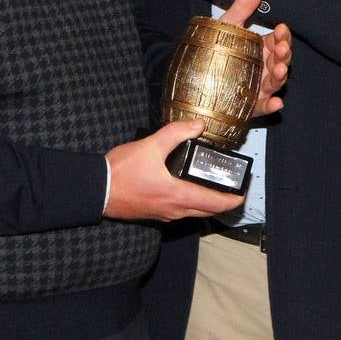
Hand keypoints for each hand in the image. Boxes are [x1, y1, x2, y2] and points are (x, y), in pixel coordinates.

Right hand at [104, 120, 244, 219]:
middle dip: (223, 203)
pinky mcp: (154, 213)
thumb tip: (198, 125)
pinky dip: (191, 204)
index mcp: (177, 195)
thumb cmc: (121, 172)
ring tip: (215, 188)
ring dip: (207, 204)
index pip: (214, 203)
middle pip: (207, 211)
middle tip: (233, 191)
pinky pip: (180, 212)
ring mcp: (163, 214)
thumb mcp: (150, 146)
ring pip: (194, 213)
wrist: (97, 190)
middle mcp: (174, 210)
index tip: (243, 194)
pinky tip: (187, 190)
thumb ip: (176, 133)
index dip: (232, 200)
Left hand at [219, 0, 290, 117]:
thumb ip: (244, 6)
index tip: (281, 29)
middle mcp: (262, 67)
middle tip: (282, 50)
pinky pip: (263, 106)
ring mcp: (258, 86)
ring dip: (280, 77)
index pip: (278, 40)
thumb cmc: (213, 48)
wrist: (191, 76)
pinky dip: (271, 105)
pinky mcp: (250, 105)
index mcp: (260, 48)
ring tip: (279, 71)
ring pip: (275, 82)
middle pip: (280, 61)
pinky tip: (275, 103)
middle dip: (284, 55)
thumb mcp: (228, 25)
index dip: (283, 36)